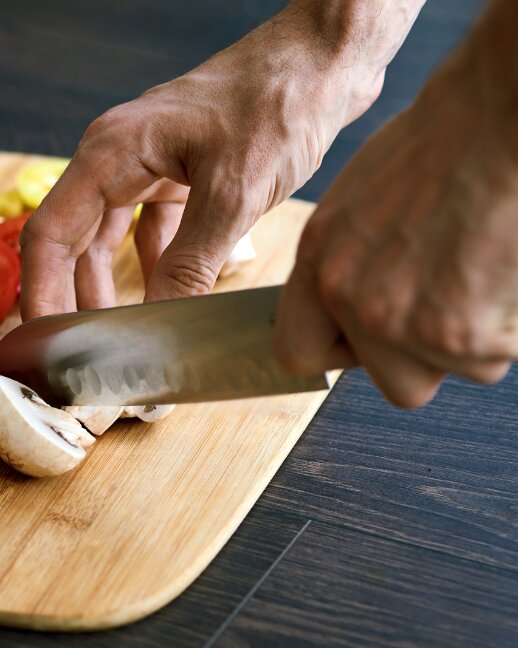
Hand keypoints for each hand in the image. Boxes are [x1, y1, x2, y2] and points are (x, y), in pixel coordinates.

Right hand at [20, 6, 386, 318]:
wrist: (327, 59)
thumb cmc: (279, 101)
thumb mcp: (234, 194)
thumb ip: (189, 264)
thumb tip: (157, 324)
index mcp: (111, 154)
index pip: (49, 235)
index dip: (39, 295)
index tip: (43, 347)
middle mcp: (116, 159)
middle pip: (70, 243)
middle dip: (70, 300)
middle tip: (78, 355)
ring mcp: (146, 166)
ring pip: (105, 241)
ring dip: (107, 288)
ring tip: (116, 338)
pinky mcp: (177, 174)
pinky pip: (147, 231)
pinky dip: (152, 267)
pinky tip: (163, 300)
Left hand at [274, 39, 517, 406]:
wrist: (499, 116)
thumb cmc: (444, 145)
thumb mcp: (360, 202)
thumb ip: (345, 264)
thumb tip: (343, 310)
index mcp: (318, 261)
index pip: (298, 351)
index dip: (342, 353)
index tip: (368, 340)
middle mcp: (348, 298)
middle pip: (391, 383)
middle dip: (424, 358)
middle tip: (449, 301)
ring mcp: (399, 321)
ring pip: (451, 370)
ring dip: (473, 337)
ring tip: (480, 268)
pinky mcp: (459, 334)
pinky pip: (493, 356)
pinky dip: (508, 327)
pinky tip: (502, 269)